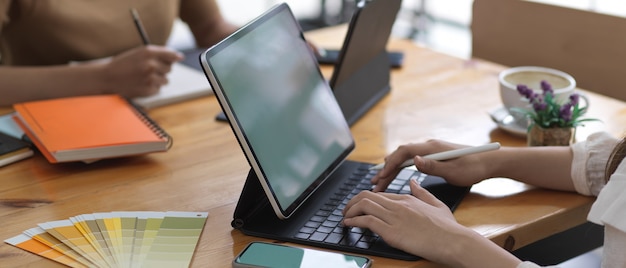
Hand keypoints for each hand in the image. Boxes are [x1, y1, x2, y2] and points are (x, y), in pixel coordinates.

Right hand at [99, 45, 182, 97]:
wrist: (107, 78)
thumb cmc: (123, 64)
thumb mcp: (138, 53)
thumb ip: (158, 53)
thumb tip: (179, 57)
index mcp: (148, 52)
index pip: (171, 54)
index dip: (175, 57)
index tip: (178, 58)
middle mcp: (151, 64)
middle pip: (169, 68)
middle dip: (161, 69)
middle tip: (148, 69)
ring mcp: (150, 78)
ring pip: (165, 80)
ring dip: (157, 79)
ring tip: (143, 77)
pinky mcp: (149, 90)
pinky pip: (158, 89)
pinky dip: (152, 88)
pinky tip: (140, 84)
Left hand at [343, 179, 462, 263]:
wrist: (453, 242)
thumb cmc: (448, 228)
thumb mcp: (436, 204)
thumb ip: (422, 192)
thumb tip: (413, 181)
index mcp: (407, 198)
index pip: (379, 195)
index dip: (364, 200)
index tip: (358, 207)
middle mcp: (398, 205)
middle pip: (366, 196)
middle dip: (352, 203)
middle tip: (346, 211)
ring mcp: (394, 217)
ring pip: (363, 205)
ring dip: (349, 211)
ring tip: (344, 218)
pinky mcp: (392, 232)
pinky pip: (366, 221)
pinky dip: (354, 221)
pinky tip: (348, 225)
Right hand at [371, 139, 490, 191]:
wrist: (489, 162)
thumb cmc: (473, 167)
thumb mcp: (454, 171)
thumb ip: (433, 166)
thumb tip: (415, 161)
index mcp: (431, 148)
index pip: (404, 152)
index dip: (390, 164)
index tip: (381, 177)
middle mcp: (428, 146)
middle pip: (401, 156)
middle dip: (386, 170)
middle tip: (375, 184)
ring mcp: (430, 151)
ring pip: (404, 159)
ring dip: (391, 170)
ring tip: (380, 182)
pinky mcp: (433, 157)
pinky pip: (411, 161)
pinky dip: (400, 169)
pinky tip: (394, 176)